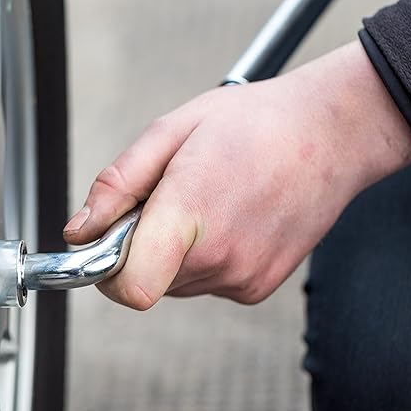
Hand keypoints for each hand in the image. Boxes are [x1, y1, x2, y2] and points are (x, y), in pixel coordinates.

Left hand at [64, 42, 410, 308]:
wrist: (331, 134)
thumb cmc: (255, 122)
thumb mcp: (173, 130)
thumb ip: (118, 184)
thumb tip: (79, 230)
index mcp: (191, 212)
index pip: (129, 287)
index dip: (105, 269)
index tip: (108, 239)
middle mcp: (221, 257)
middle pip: (145, 280)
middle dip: (142, 243)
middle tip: (173, 193)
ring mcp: (245, 277)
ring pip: (176, 282)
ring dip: (176, 249)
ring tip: (211, 197)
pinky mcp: (261, 287)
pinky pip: (209, 283)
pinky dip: (207, 256)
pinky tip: (233, 214)